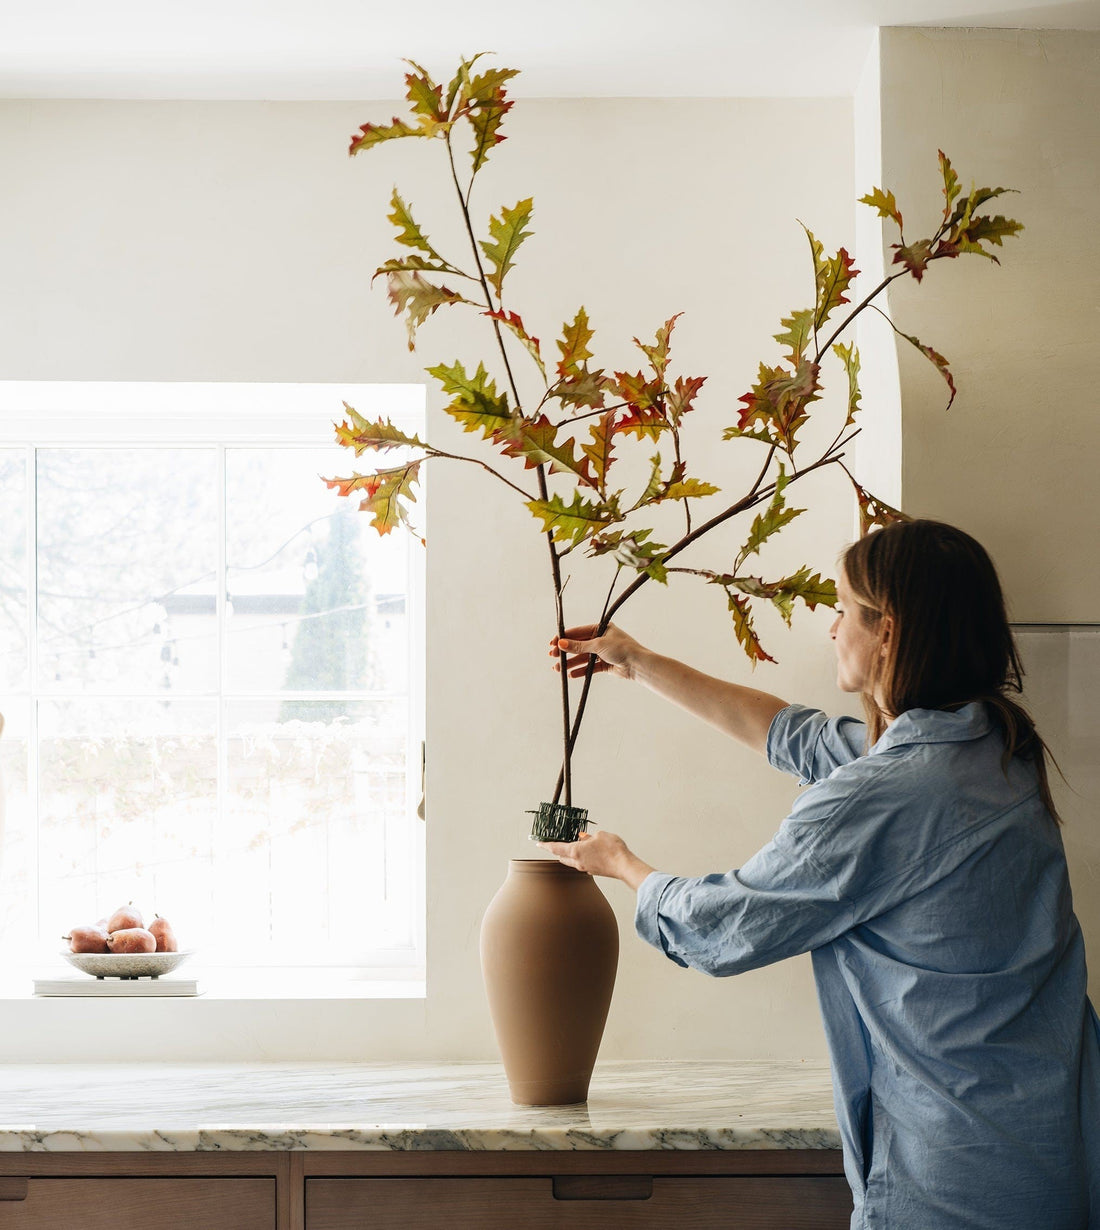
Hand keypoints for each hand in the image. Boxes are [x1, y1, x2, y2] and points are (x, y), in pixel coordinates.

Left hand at [538, 830, 654, 889]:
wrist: (624, 866)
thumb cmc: (612, 850)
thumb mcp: (600, 836)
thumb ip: (589, 837)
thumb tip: (584, 838)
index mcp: (576, 851)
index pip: (556, 848)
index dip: (546, 845)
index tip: (538, 843)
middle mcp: (578, 862)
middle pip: (562, 857)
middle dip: (557, 850)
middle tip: (554, 844)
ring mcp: (585, 868)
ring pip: (572, 861)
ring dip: (570, 854)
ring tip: (574, 845)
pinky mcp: (593, 871)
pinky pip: (582, 863)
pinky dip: (581, 858)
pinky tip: (588, 852)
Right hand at [548, 622, 644, 679]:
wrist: (637, 664)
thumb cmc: (622, 648)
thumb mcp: (597, 645)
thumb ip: (578, 646)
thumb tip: (561, 643)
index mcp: (600, 628)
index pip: (577, 632)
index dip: (564, 638)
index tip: (552, 644)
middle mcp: (600, 639)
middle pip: (578, 646)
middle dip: (566, 652)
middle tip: (553, 657)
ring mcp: (602, 652)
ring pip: (583, 658)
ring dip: (571, 663)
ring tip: (559, 669)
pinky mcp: (605, 664)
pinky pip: (589, 667)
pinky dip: (581, 671)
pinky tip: (571, 675)